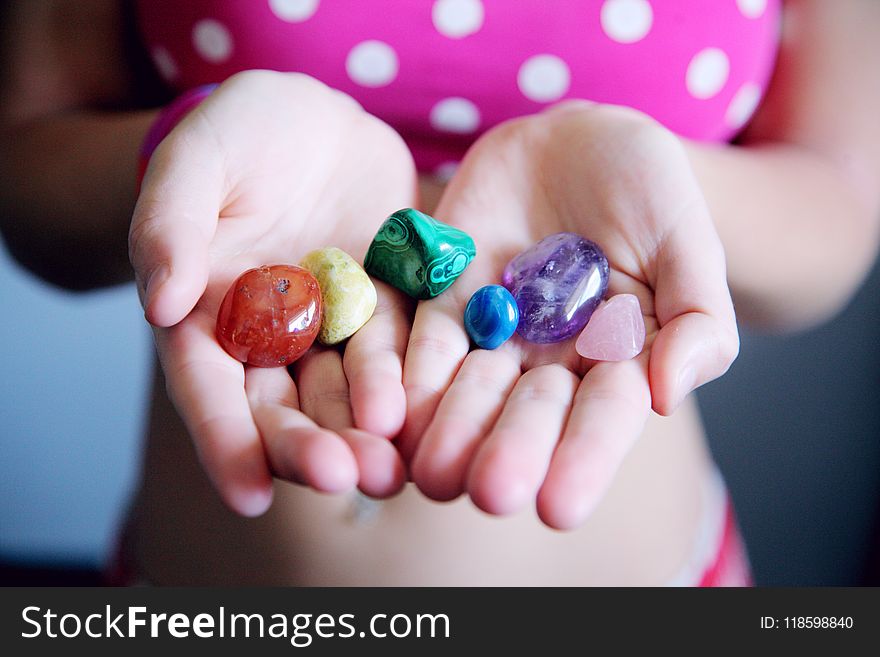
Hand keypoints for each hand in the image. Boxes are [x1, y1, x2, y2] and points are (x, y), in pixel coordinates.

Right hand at [129, 71, 414, 515]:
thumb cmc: (238, 136)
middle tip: (342, 478)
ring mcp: (335, 327)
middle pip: (285, 408)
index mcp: (209, 318)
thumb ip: (171, 226)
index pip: (208, 390)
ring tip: (392, 469)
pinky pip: (404, 347)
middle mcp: (273, 338)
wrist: (313, 120)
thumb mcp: (195, 162)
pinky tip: (433, 414)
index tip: (248, 494)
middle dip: (309, 448)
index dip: (225, 443)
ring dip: (368, 434)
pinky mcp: (389, 306)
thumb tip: (161, 303)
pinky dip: (414, 381)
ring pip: (349, 393)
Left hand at [400, 102, 737, 528]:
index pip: (603, 418)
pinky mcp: (443, 301)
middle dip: (510, 453)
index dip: (583, 459)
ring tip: (432, 471)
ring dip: (449, 431)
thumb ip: (696, 317)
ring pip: (468, 391)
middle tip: (491, 494)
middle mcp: (551, 362)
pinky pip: (420, 342)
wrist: (576, 142)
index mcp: (617, 360)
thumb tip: (668, 395)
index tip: (560, 506)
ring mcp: (494, 334)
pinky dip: (405, 375)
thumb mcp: (687, 240)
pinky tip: (389, 414)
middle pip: (528, 415)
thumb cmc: (648, 189)